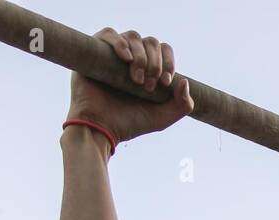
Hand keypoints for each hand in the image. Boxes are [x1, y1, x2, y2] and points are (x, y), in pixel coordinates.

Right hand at [66, 28, 193, 144]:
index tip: (165, 82)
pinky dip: (120, 43)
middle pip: (150, 42)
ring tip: (136, 80)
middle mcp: (131, 58)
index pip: (163, 50)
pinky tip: (126, 59)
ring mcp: (113, 54)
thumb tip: (184, 81)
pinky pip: (108, 33)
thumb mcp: (162, 118)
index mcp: (148, 69)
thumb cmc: (129, 124)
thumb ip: (182, 105)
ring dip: (140, 56)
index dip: (168, 62)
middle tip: (148, 86)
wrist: (101, 128)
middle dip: (155, 63)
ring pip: (133, 36)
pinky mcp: (94, 52)